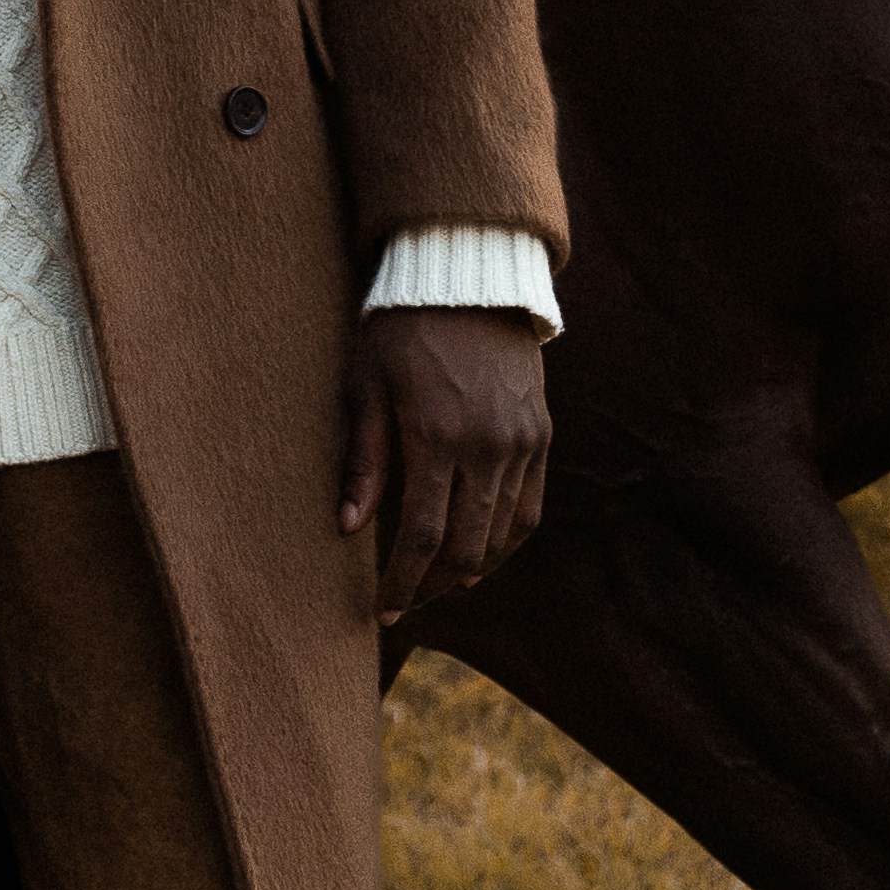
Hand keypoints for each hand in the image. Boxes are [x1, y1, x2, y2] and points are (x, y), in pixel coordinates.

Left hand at [337, 309, 550, 625]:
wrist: (466, 279)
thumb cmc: (400, 330)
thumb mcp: (366, 386)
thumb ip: (362, 460)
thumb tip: (348, 529)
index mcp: (437, 436)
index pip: (422, 536)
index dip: (403, 582)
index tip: (383, 610)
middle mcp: (487, 446)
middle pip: (466, 548)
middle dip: (434, 587)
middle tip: (407, 604)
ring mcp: (521, 442)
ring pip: (501, 535)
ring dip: (469, 571)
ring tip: (437, 585)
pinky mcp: (540, 434)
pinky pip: (530, 509)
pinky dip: (506, 542)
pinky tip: (480, 557)